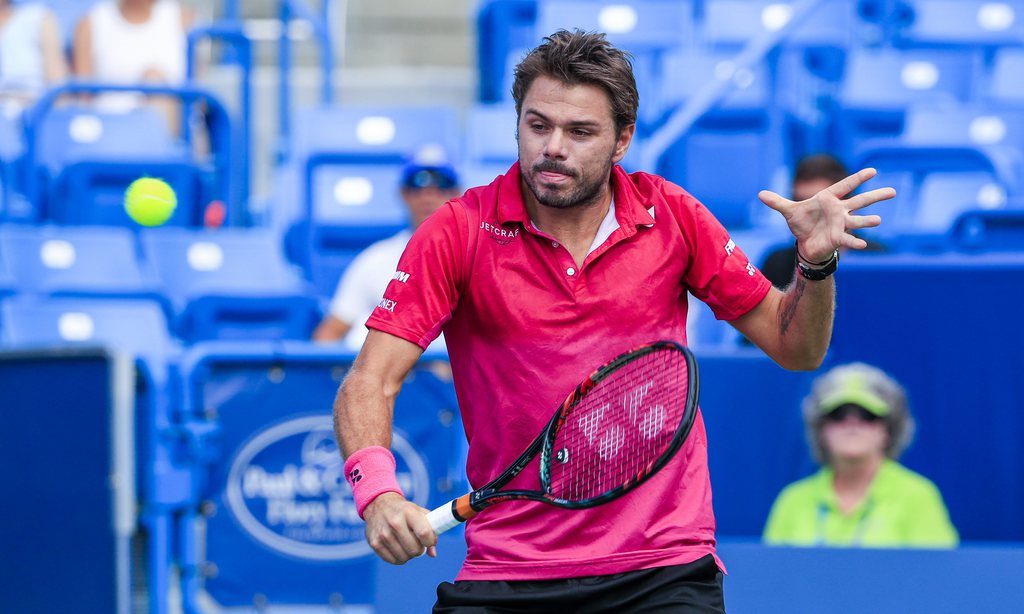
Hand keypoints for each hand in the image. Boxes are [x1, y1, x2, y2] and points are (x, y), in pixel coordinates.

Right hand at [362, 492, 437, 563]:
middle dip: (419, 550)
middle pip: (415, 550)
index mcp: (409, 512)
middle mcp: (395, 523)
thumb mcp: (419, 513)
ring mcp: (383, 534)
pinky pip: (393, 561)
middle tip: (417, 543)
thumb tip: (433, 554)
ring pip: (404, 558)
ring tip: (406, 544)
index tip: (429, 541)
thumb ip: (431, 530)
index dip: (430, 541)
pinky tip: (398, 547)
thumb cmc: (403, 511)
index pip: (424, 533)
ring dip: (409, 555)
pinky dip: (398, 558)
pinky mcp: (375, 543)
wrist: (378, 505)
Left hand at [758, 168, 895, 262]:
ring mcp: (841, 225)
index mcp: (829, 200)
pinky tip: (863, 244)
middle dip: (875, 196)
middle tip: (893, 191)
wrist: (806, 243)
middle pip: (860, 202)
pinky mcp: (838, 239)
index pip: (845, 186)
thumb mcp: (789, 211)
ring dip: (867, 221)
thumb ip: (777, 202)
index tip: (873, 170)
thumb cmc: (803, 223)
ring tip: (879, 220)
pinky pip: (848, 239)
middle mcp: (839, 211)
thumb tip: (759, 193)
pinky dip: (855, 242)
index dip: (858, 179)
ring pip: (858, 221)